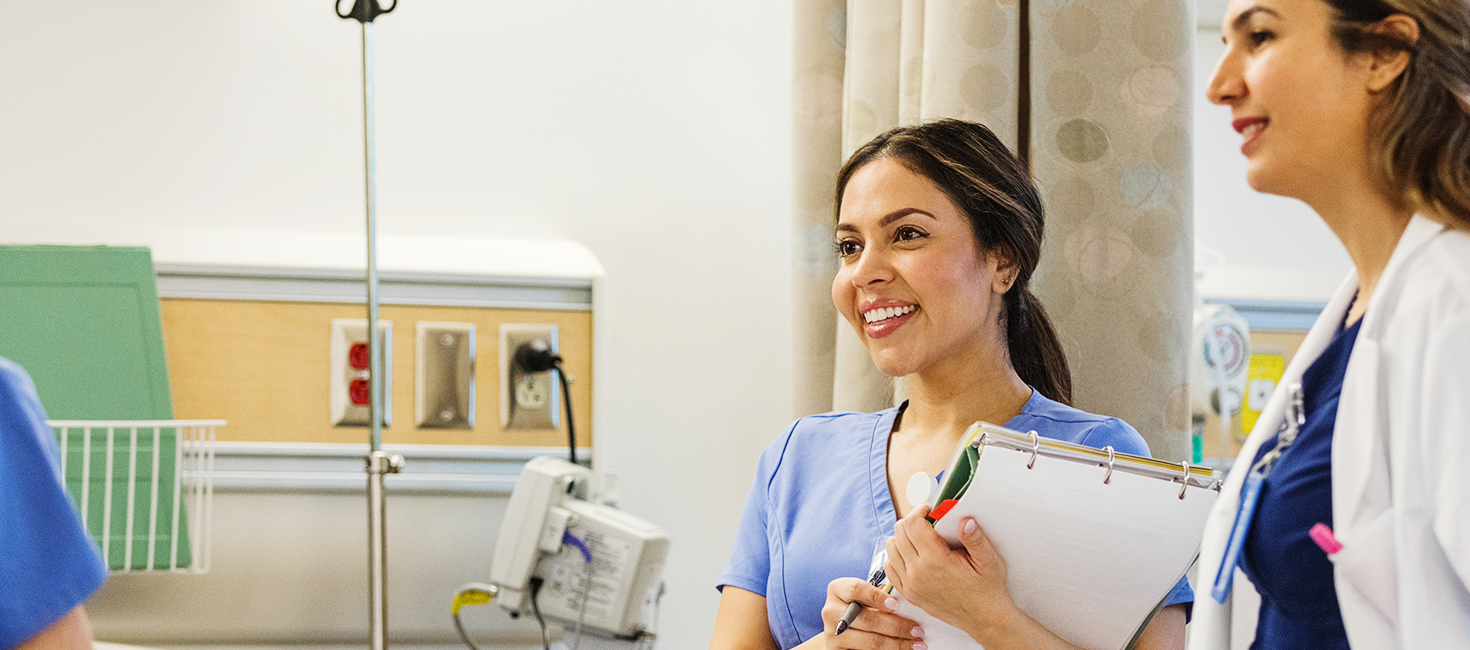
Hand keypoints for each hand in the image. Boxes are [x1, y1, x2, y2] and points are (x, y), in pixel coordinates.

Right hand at [819, 576, 926, 648]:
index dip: (877, 596)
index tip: (896, 605)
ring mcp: (832, 634)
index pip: (856, 589)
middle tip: (917, 630)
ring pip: (870, 641)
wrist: (843, 631)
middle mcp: (830, 611)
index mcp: (837, 590)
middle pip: (867, 619)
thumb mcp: (866, 598)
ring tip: (916, 644)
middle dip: (897, 626)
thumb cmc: (861, 609)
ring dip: (897, 644)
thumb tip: (906, 599)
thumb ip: (881, 595)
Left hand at [885, 505, 1019, 640]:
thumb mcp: (989, 560)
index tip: (930, 510)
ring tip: (920, 537)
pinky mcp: (909, 595)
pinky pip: (890, 568)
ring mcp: (911, 586)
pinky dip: (896, 557)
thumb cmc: (988, 590)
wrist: (985, 620)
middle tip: (927, 521)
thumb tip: (965, 520)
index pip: (913, 525)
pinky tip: (912, 555)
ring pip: (891, 549)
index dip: (920, 511)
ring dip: (902, 538)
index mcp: (936, 561)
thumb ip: (976, 538)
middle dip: (912, 521)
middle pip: (899, 533)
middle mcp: (918, 573)